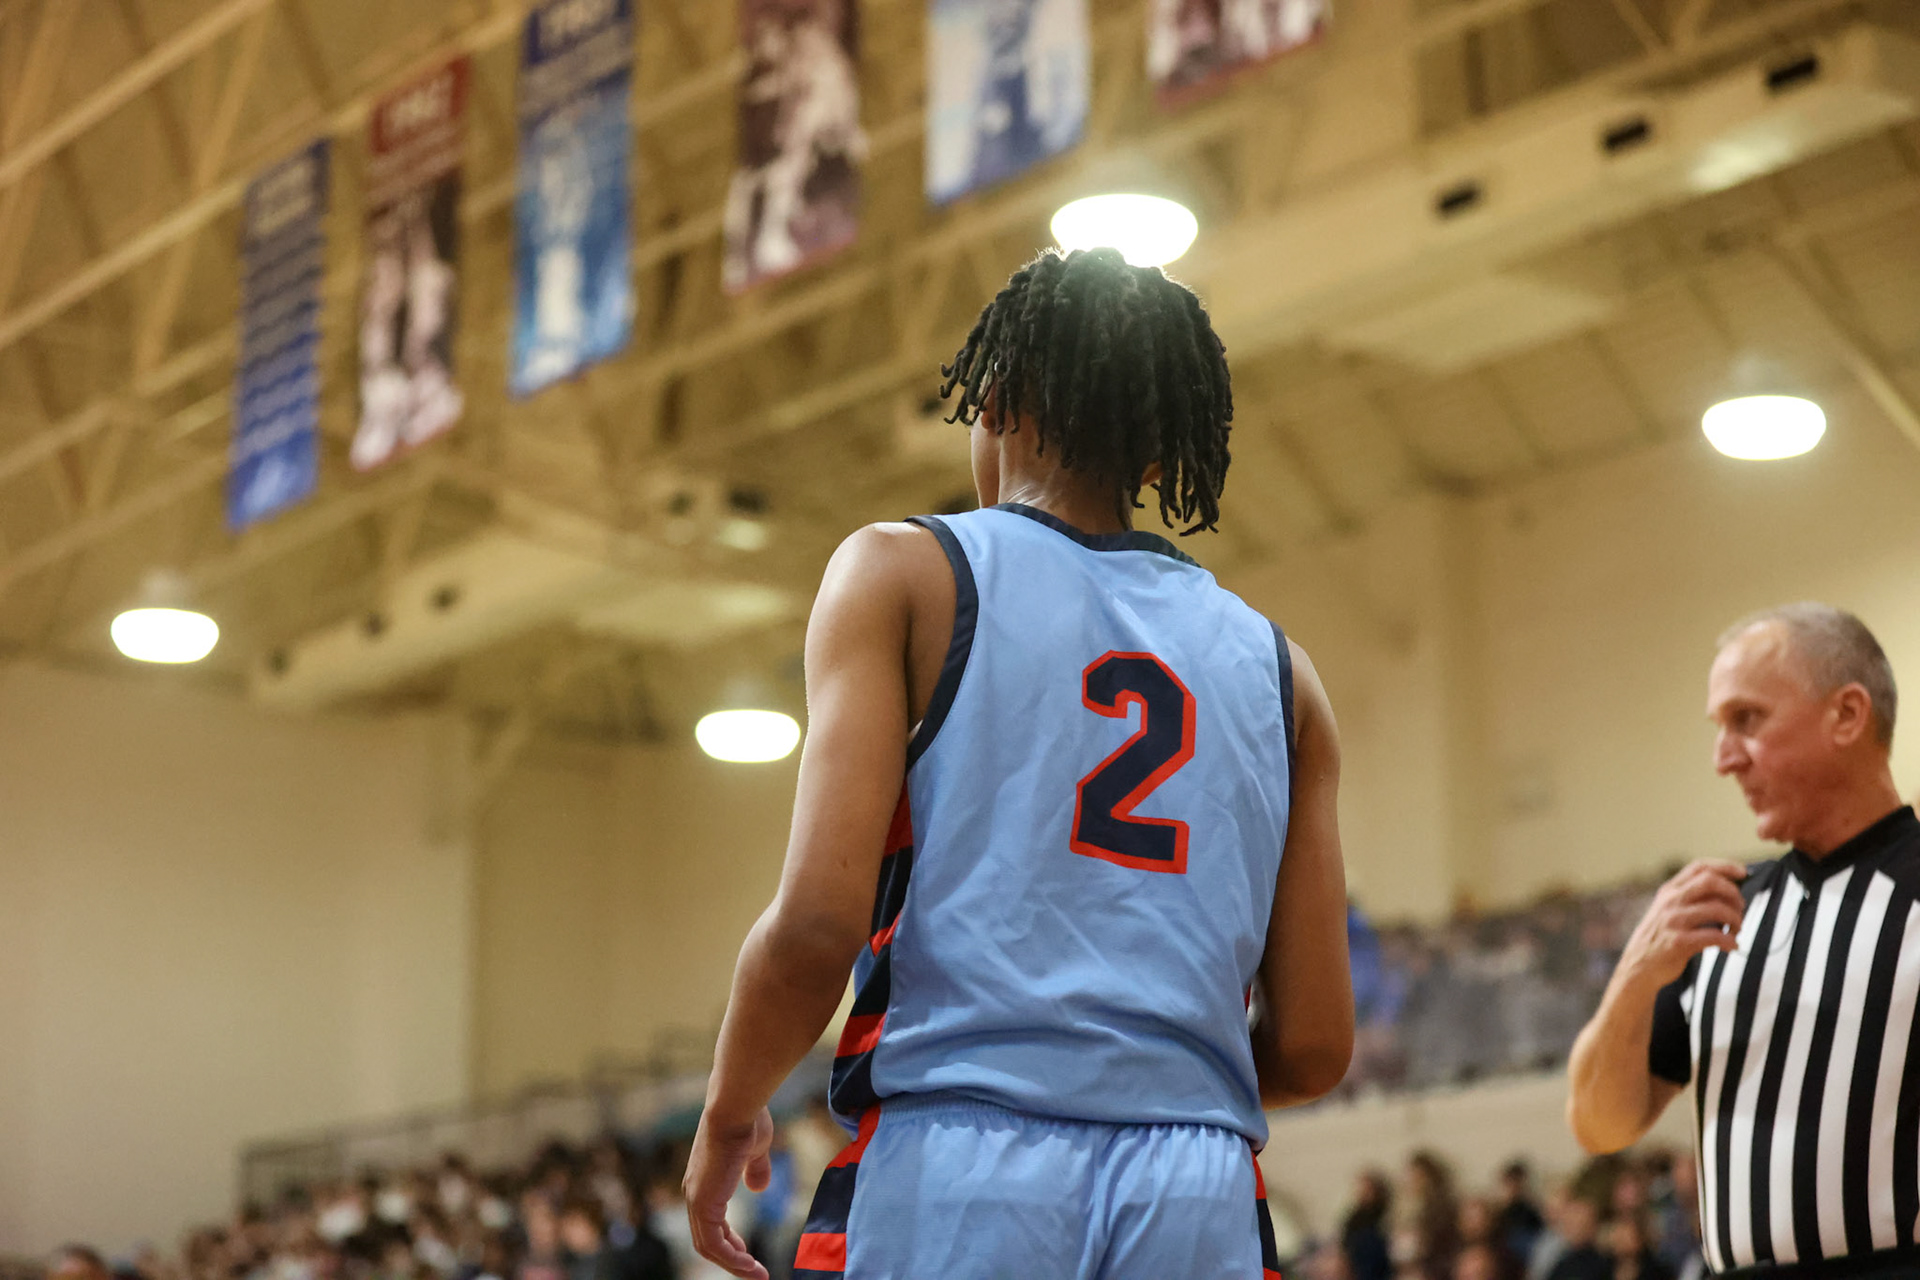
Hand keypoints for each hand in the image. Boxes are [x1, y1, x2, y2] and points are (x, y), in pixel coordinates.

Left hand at [684, 1106, 775, 1279]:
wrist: (736, 1109)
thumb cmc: (746, 1122)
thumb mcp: (755, 1150)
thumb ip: (755, 1169)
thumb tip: (759, 1187)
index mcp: (704, 1181)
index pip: (711, 1222)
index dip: (729, 1240)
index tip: (746, 1253)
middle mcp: (694, 1193)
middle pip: (708, 1239)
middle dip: (732, 1258)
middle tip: (754, 1271)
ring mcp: (696, 1200)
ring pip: (710, 1247)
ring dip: (734, 1264)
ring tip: (757, 1275)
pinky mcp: (703, 1205)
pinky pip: (714, 1244)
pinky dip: (731, 1259)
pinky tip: (750, 1265)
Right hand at [1619, 859, 1747, 989]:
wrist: (1638, 966)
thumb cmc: (1660, 938)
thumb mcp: (1667, 910)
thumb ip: (1689, 898)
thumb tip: (1728, 891)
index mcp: (1669, 891)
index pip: (1700, 867)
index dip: (1725, 866)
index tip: (1742, 873)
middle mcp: (1670, 901)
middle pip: (1710, 882)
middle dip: (1733, 894)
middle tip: (1740, 908)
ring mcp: (1673, 921)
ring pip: (1717, 908)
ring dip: (1735, 919)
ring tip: (1736, 930)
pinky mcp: (1679, 942)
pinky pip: (1714, 936)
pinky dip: (1730, 941)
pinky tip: (1731, 946)